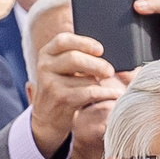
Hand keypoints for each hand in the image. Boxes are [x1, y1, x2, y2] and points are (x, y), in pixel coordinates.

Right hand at [27, 33, 122, 158]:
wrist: (47, 118)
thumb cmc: (62, 89)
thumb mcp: (62, 70)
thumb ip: (76, 58)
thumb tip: (104, 53)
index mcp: (46, 54)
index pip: (63, 40)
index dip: (84, 42)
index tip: (100, 49)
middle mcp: (45, 66)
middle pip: (75, 58)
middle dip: (97, 64)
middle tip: (110, 71)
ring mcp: (51, 83)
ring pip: (85, 78)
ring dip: (103, 83)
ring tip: (112, 86)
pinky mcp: (62, 99)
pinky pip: (90, 93)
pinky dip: (106, 93)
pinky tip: (115, 94)